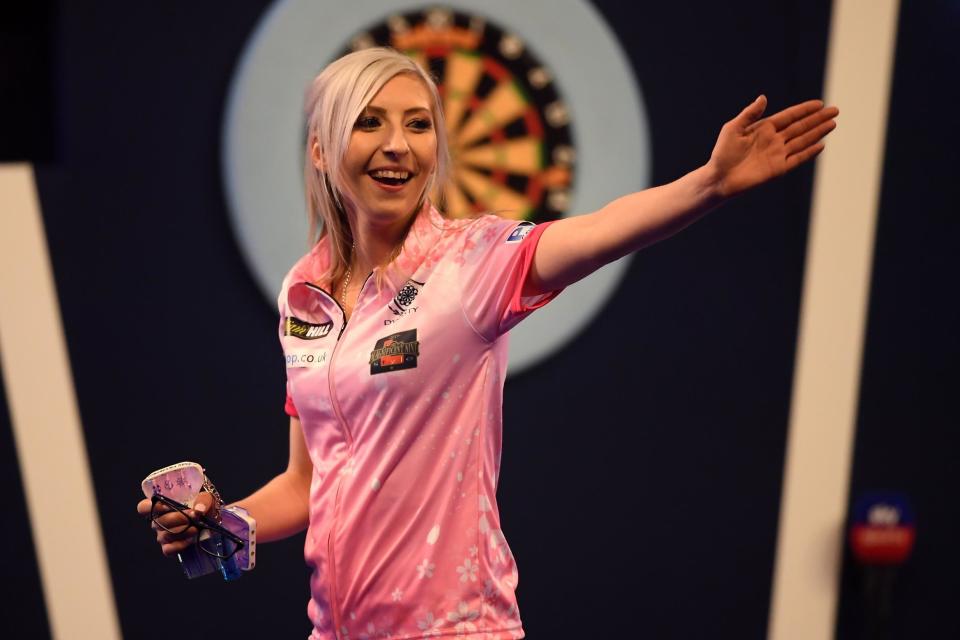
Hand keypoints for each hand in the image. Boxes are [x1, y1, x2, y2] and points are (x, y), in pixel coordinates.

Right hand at [137, 492, 217, 556]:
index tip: (167, 506)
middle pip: (158, 521)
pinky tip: (191, 539)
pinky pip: (168, 550)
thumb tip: (198, 509)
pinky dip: (180, 545)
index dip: (150, 507)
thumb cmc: (204, 506)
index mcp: (161, 506)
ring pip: (165, 535)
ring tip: (196, 527)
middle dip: (178, 518)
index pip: (144, 507)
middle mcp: (158, 521)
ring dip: (183, 531)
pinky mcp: (169, 548)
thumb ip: (203, 500)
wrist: (213, 521)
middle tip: (194, 516)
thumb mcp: (207, 498)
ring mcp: (162, 535)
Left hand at [708, 95, 838, 198]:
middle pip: (801, 127)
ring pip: (803, 140)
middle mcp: (773, 140)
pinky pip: (797, 158)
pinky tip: (821, 144)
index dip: (804, 110)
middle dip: (818, 119)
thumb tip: (764, 97)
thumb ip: (750, 114)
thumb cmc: (722, 153)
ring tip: (833, 123)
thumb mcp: (733, 128)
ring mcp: (777, 154)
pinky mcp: (778, 169)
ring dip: (818, 132)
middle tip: (835, 110)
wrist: (719, 178)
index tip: (820, 103)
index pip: (789, 116)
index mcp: (764, 128)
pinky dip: (809, 152)